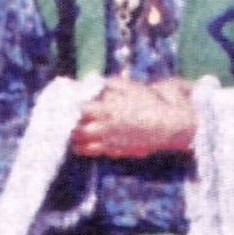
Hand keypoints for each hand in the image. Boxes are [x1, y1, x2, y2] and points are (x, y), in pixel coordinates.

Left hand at [70, 78, 196, 159]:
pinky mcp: (116, 151)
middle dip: (68, 124)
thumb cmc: (151, 102)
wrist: (170, 125)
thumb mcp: (129, 85)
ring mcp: (109, 141)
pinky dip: (85, 148)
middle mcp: (103, 127)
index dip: (69, 105)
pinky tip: (82, 144)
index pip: (77, 109)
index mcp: (106, 109)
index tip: (64, 102)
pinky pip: (94, 152)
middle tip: (63, 119)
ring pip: (81, 143)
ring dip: (74, 138)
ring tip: (71, 132)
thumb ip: (108, 84)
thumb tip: (90, 82)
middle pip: (75, 129)